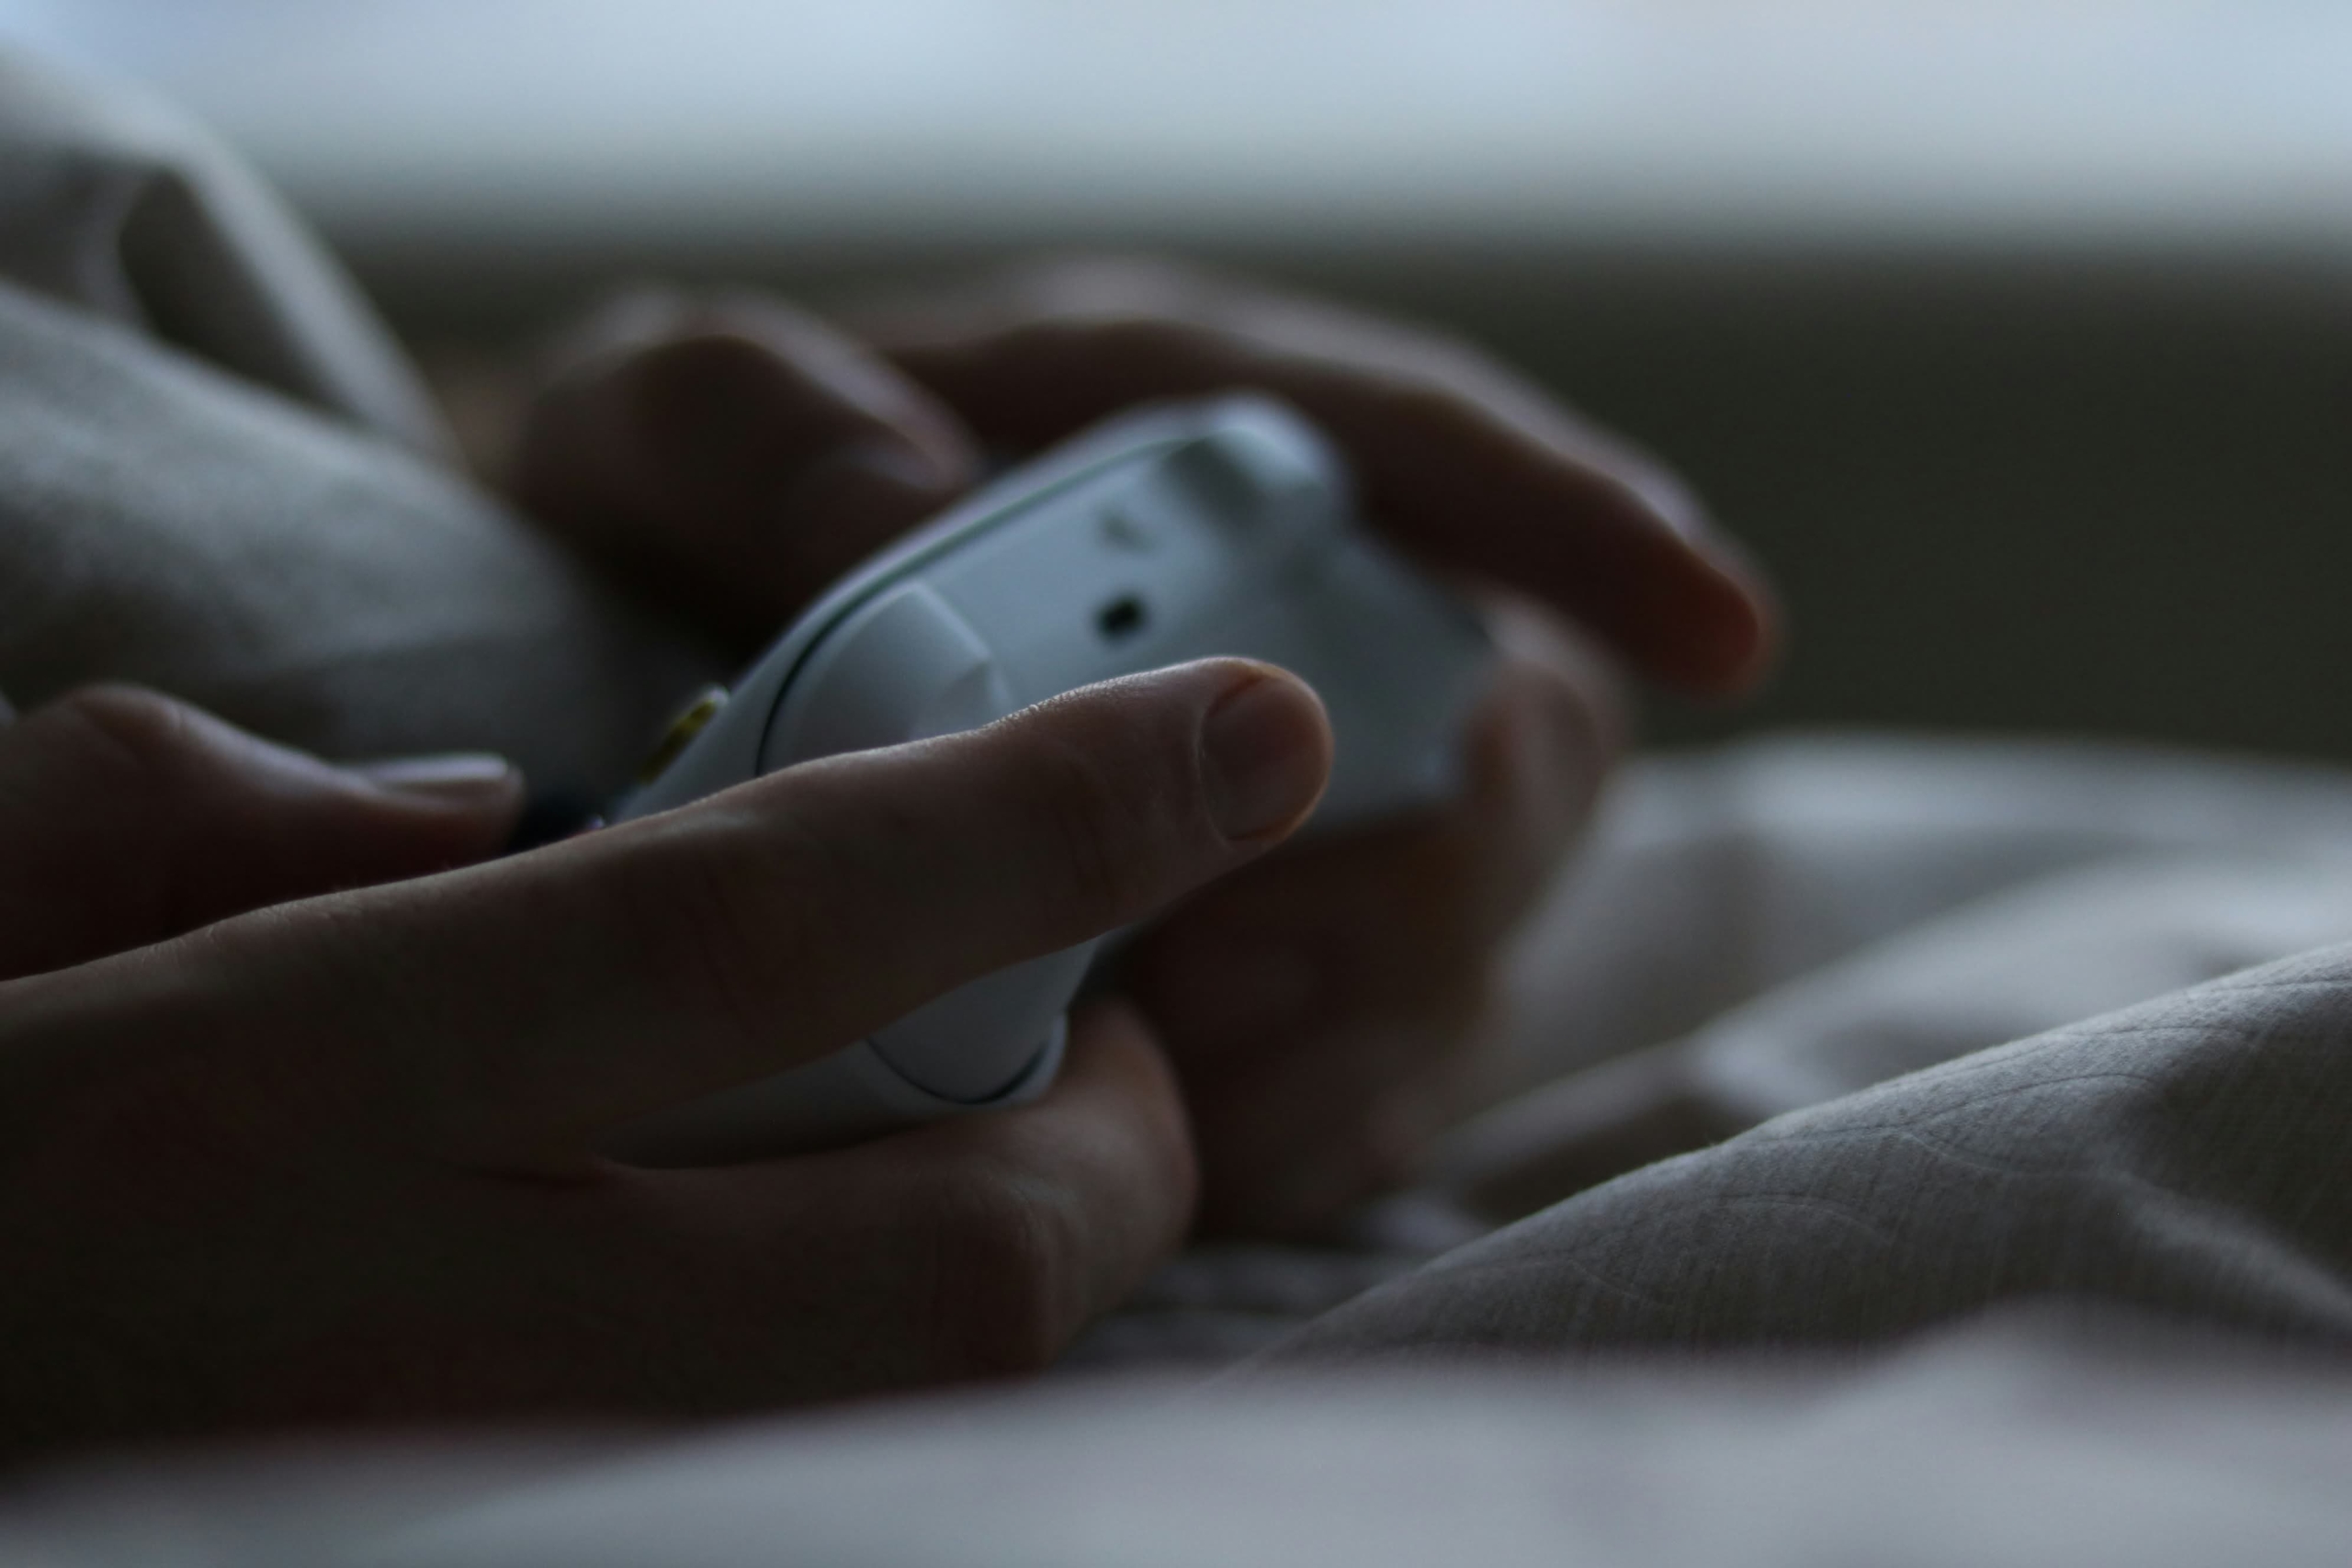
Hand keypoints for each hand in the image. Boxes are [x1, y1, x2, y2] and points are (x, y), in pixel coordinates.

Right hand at [0, 661, 1326, 1455]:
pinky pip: (812, 1486)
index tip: (1259, 732)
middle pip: (957, 1258)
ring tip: (970, 1158)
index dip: (1050, 812)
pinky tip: (818, 1293)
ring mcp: (483, 1505)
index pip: (766, 919)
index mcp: (273, 1094)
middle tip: (1093, 1032)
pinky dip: (886, 1386)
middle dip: (1116, 1137)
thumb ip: (211, 812)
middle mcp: (413, 1341)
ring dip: (1016, 1272)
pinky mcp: (513, 1556)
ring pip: (923, 1421)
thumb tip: (496, 807)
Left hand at [506, 258, 1775, 1233]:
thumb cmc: (668, 513)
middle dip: (1407, 865)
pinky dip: (1308, 1129)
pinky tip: (1186, 1157)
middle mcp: (1277, 612)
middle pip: (1505, 729)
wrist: (630, 657)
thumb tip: (923, 526)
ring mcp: (1287, 801)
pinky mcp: (1262, 960)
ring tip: (1139, 1071)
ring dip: (1340, 1022)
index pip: (1434, 455)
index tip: (1727, 632)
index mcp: (1172, 427)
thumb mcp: (656, 419)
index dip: (1596, 534)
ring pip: (1465, 929)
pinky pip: (1382, 1073)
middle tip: (1195, 962)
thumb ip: (766, 429)